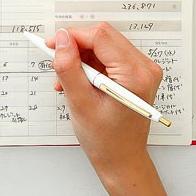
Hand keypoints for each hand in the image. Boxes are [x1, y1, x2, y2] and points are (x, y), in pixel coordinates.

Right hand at [48, 23, 165, 195]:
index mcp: (134, 75)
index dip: (71, 37)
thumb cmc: (106, 139)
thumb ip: (68, 67)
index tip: (52, 46)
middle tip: (57, 61)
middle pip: (102, 36)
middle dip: (75, 46)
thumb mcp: (79, 102)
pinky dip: (88, 63)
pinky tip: (78, 80)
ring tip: (67, 79)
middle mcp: (144, 68)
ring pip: (102, 44)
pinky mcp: (135, 73)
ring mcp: (142, 70)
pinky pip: (107, 55)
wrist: (122, 159)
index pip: (99, 36)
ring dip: (80, 57)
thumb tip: (61, 39)